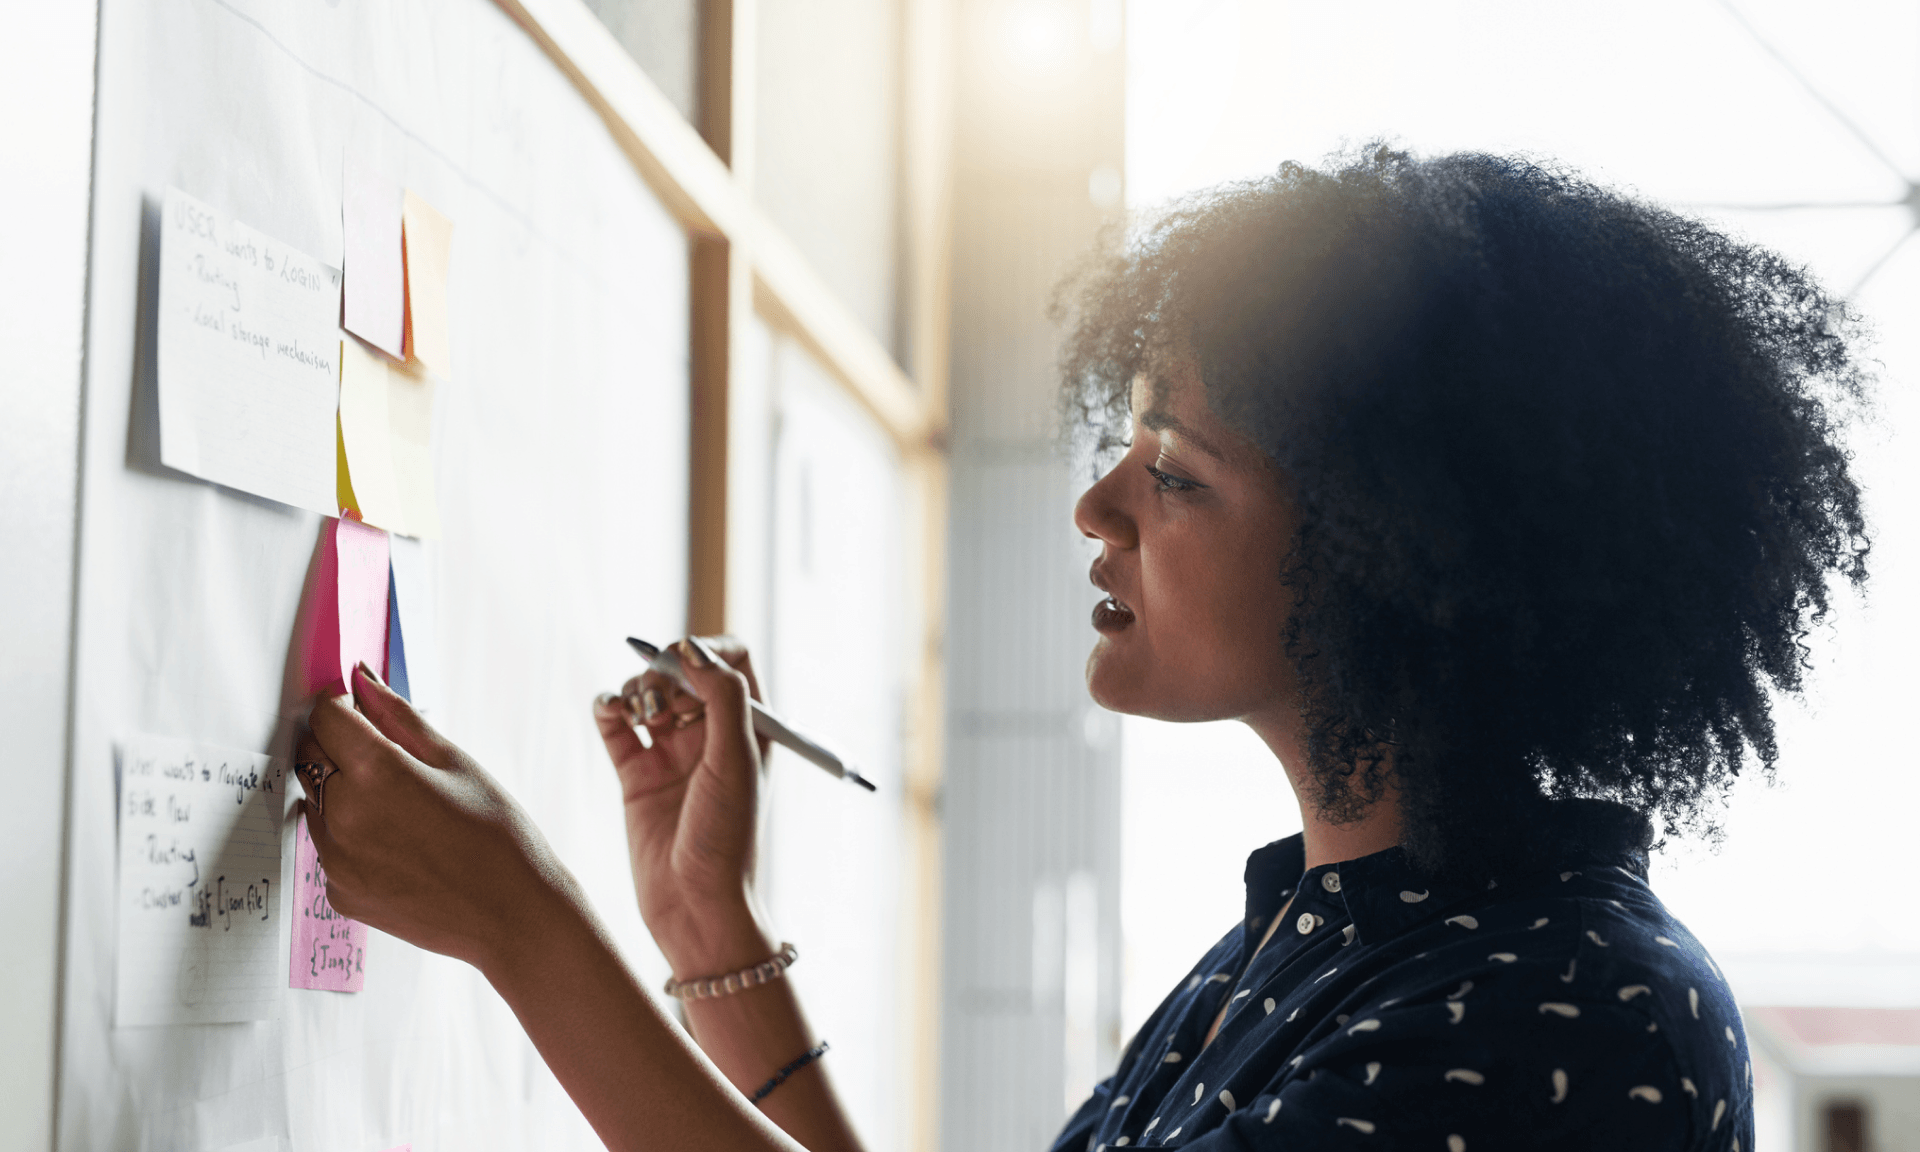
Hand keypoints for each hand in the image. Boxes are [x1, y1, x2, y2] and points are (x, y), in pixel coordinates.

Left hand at [303, 663, 581, 975]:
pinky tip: (398, 845)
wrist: (513, 915)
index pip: (325, 717)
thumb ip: (398, 717)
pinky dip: (351, 837)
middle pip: (311, 757)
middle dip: (338, 747)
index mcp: (376, 773)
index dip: (342, 706)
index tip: (359, 709)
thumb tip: (361, 678)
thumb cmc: (497, 835)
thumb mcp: (455, 762)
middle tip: (385, 758)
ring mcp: (336, 860)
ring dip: (342, 794)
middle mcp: (343, 816)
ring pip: (315, 803)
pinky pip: (328, 847)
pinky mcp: (338, 893)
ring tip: (400, 809)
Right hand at [594, 636, 776, 976]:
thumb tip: (694, 648)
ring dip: (635, 689)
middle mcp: (711, 735)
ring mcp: (671, 754)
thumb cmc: (728, 839)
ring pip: (646, 693)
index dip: (704, 650)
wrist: (694, 907)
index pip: (730, 659)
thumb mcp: (736, 762)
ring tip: (637, 714)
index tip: (681, 664)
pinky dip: (607, 707)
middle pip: (683, 671)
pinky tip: (610, 711)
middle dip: (664, 671)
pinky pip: (615, 725)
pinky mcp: (635, 775)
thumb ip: (722, 698)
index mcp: (748, 727)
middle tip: (657, 700)